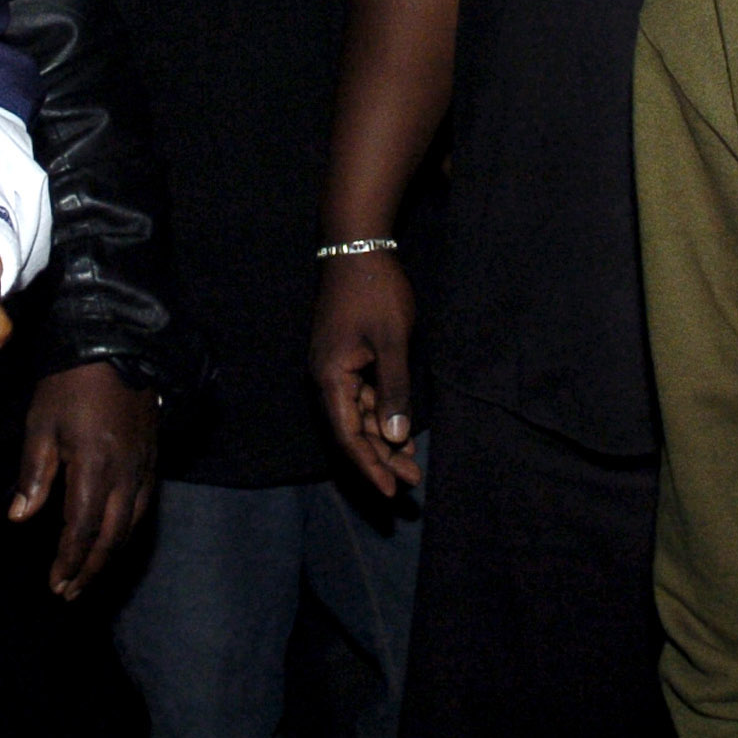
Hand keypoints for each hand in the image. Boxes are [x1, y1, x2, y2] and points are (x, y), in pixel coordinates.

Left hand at [11, 361, 159, 598]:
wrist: (119, 347)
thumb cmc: (71, 384)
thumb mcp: (41, 424)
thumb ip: (34, 475)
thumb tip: (20, 518)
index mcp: (94, 467)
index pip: (82, 528)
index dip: (69, 560)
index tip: (55, 584)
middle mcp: (125, 475)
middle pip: (112, 537)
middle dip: (90, 569)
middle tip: (70, 592)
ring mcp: (143, 467)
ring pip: (132, 526)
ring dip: (110, 555)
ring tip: (90, 574)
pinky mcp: (152, 459)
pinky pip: (143, 506)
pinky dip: (128, 531)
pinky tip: (116, 538)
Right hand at [311, 250, 420, 494]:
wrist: (357, 246)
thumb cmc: (375, 291)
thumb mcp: (392, 342)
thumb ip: (394, 390)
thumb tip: (395, 437)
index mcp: (330, 377)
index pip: (347, 435)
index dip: (369, 466)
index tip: (390, 490)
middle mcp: (327, 378)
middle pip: (352, 430)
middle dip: (381, 458)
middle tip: (411, 482)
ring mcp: (335, 367)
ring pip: (358, 415)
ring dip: (383, 438)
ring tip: (410, 464)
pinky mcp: (346, 357)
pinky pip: (362, 396)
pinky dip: (381, 413)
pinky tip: (399, 428)